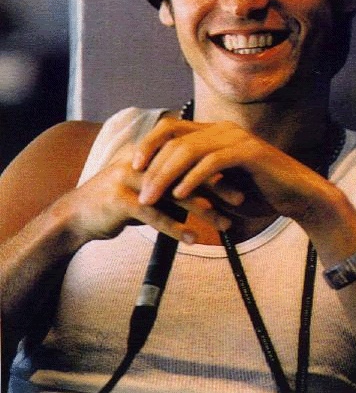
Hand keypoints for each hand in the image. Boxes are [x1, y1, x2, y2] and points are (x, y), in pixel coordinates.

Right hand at [59, 140, 233, 245]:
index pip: (190, 156)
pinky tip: (193, 239)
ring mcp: (130, 178)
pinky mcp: (120, 199)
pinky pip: (154, 215)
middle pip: (187, 171)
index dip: (216, 168)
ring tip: (225, 224)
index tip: (241, 181)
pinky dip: (175, 228)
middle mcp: (142, 160)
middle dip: (217, 186)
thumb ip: (174, 184)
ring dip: (203, 211)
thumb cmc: (118, 202)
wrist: (77, 215)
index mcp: (151, 152)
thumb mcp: (148, 188)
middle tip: (241, 199)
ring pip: (175, 193)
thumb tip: (209, 192)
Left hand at [133, 116, 343, 228]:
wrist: (296, 196)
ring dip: (167, 175)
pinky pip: (213, 163)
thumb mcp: (219, 186)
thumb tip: (160, 187)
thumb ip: (194, 180)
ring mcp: (236, 138)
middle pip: (175, 139)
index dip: (149, 144)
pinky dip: (193, 179)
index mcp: (214, 132)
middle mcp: (223, 129)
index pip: (172, 128)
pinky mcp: (249, 152)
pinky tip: (180, 194)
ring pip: (189, 150)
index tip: (132, 166)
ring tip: (152, 197)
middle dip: (153, 167)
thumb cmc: (257, 192)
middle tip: (140, 192)